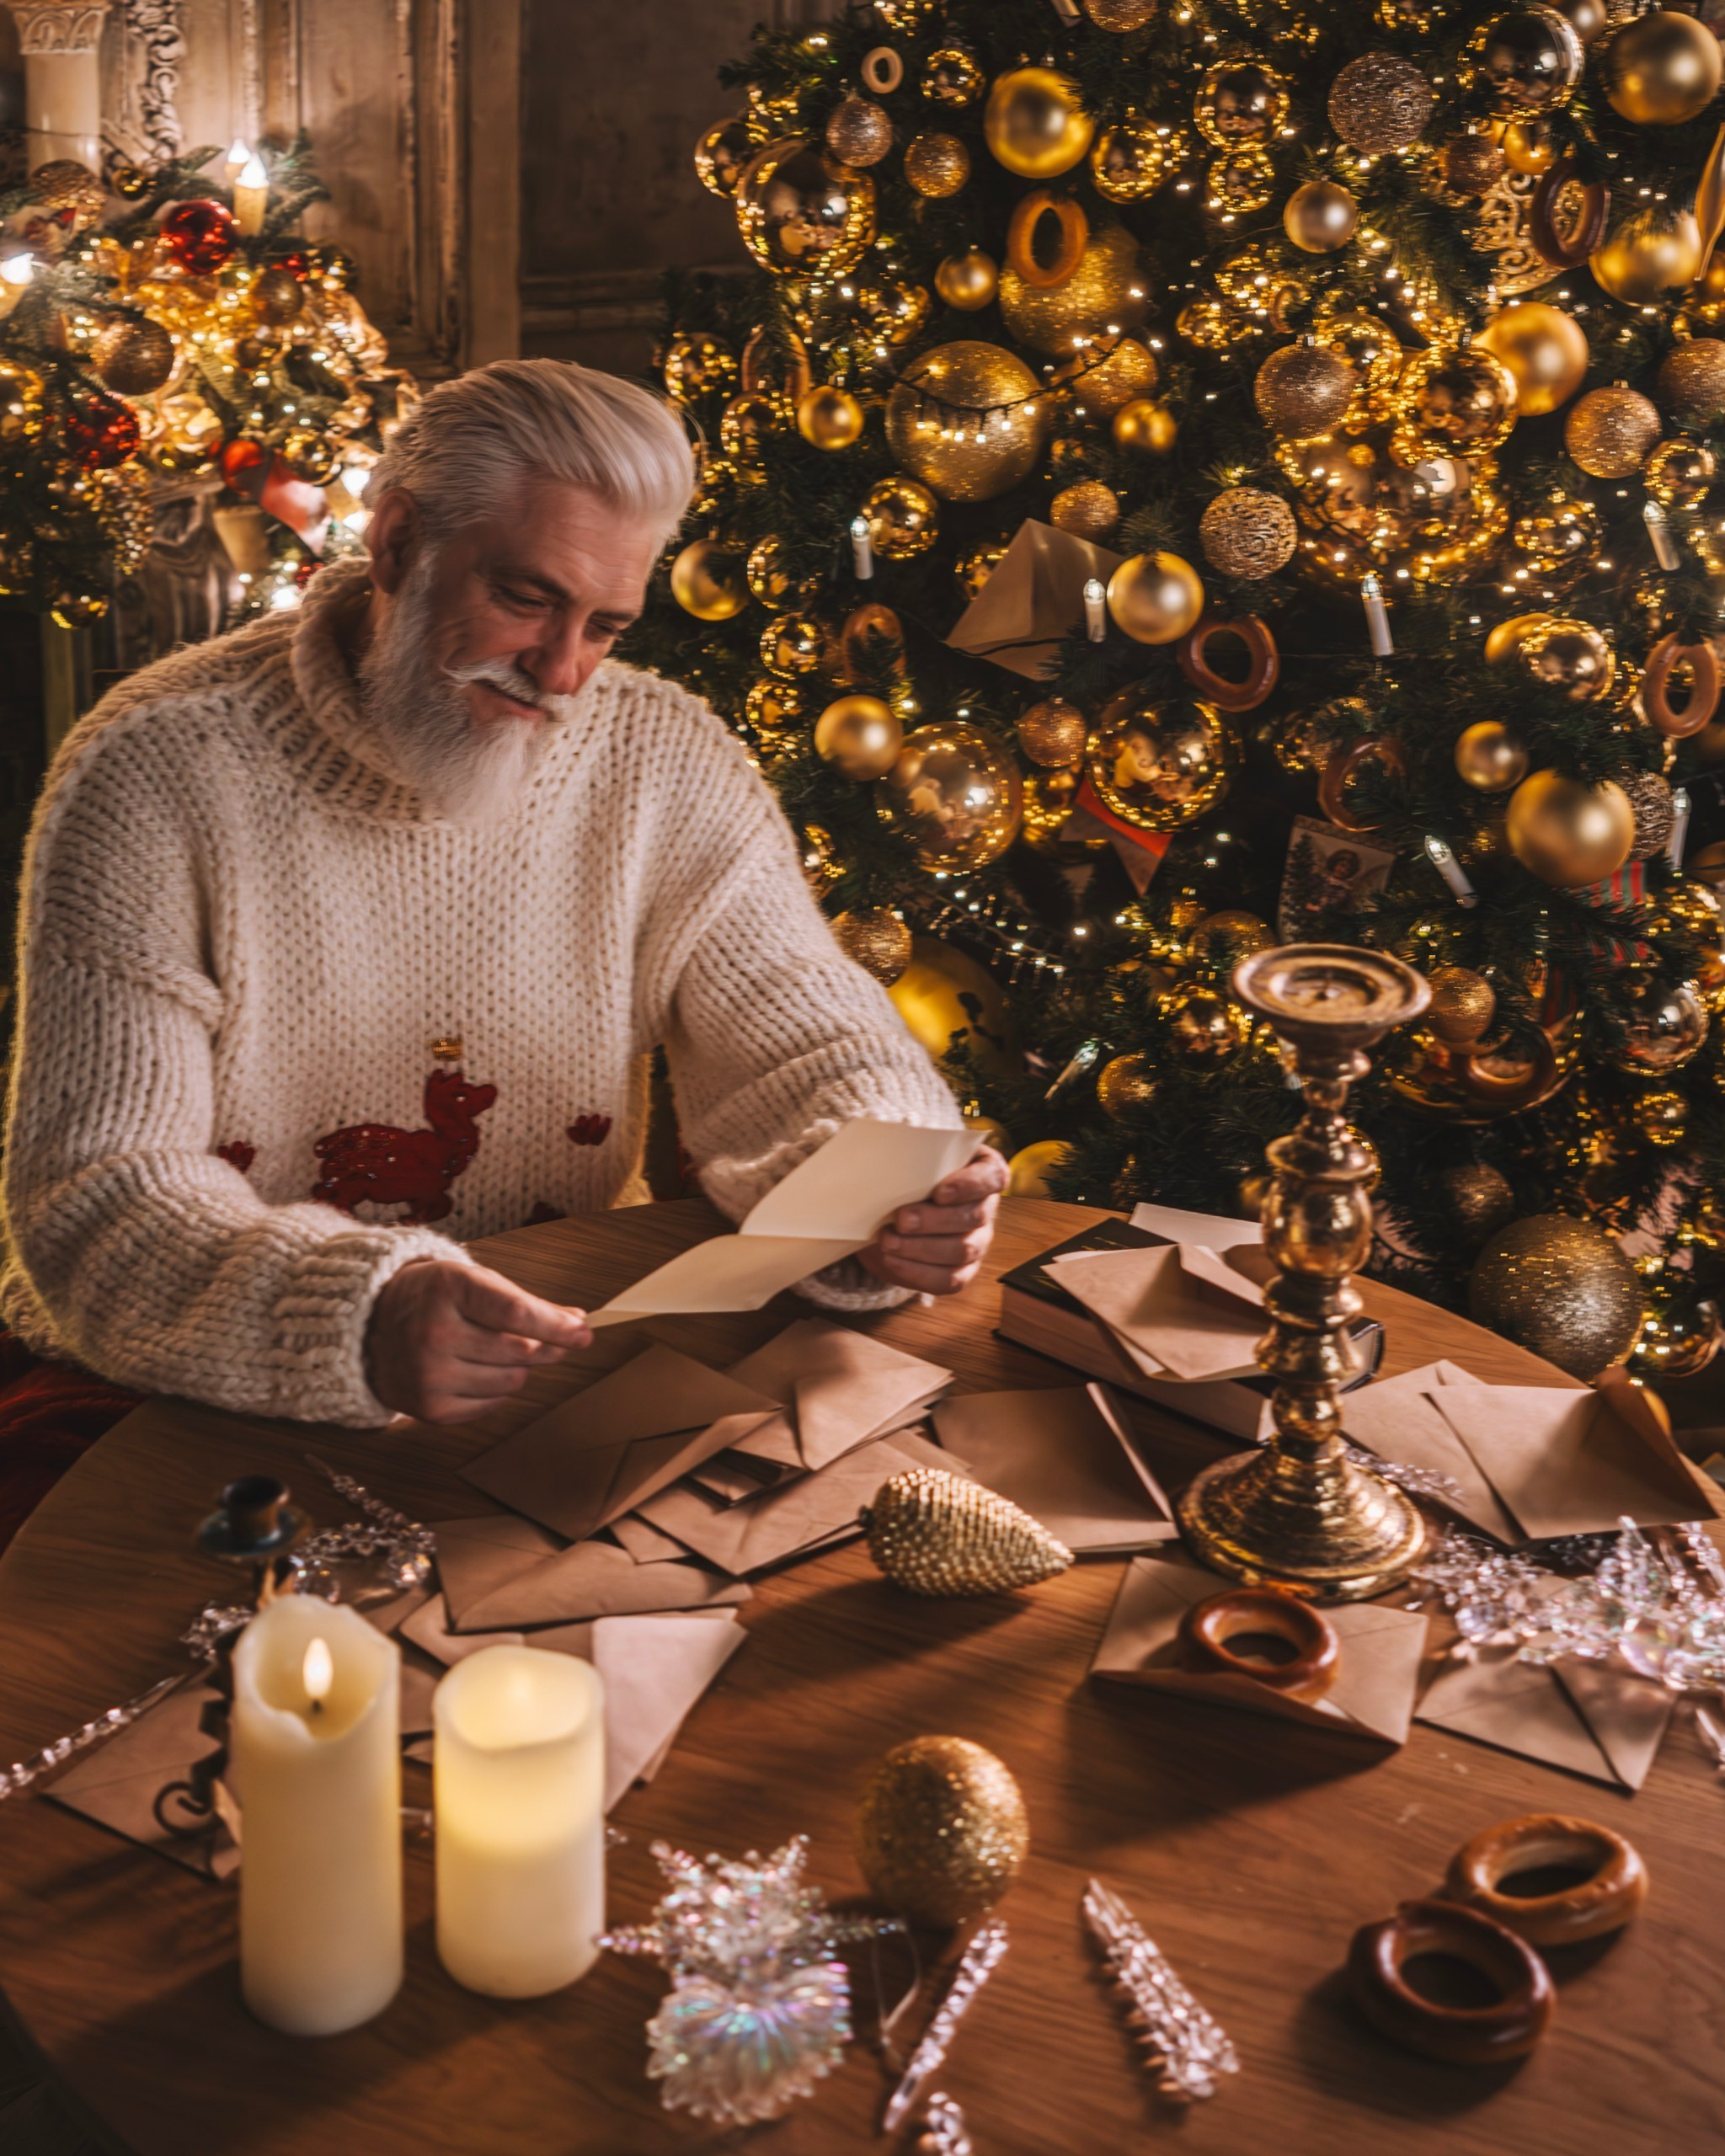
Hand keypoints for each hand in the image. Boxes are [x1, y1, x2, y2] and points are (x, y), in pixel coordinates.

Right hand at [365, 1259, 591, 1421]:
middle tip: (551, 1341)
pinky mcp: (429, 1408)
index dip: (556, 1326)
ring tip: (493, 1350)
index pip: (515, 1313)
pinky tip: (474, 1369)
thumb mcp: (474, 1283)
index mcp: (448, 1289)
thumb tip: (578, 1323)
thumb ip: (526, 1304)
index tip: (584, 1333)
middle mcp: (433, 1333)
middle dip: (545, 1347)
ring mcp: (428, 1375)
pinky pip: (492, 1404)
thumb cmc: (434, 1298)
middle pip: (520, 1351)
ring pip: (512, 1381)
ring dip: (517, 1368)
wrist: (368, 1325)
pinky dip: (495, 1389)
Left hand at [856, 1146, 1007, 1297]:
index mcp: (982, 1171)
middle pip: (974, 1217)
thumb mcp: (908, 1158)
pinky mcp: (962, 1270)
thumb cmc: (906, 1177)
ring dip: (922, 1248)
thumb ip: (906, 1154)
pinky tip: (893, 1260)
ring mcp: (978, 1242)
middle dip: (934, 1220)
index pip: (992, 1177)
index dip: (969, 1186)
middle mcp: (986, 1208)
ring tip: (888, 1241)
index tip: (939, 1192)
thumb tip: (882, 1161)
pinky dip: (919, 1272)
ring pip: (962, 1250)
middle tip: (901, 1219)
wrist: (890, 1212)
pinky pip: (949, 1279)